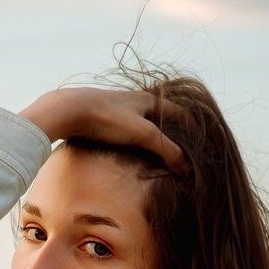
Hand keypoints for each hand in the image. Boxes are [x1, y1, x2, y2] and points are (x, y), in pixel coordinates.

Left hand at [19, 87, 187, 173]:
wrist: (67, 110)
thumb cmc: (107, 118)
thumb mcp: (143, 134)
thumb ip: (167, 149)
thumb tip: (187, 168)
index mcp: (148, 100)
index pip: (180, 113)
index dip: (193, 128)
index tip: (202, 144)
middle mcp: (135, 101)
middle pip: (162, 118)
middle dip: (174, 134)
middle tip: (183, 153)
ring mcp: (118, 109)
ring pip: (144, 123)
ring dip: (154, 137)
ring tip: (161, 156)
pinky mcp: (103, 118)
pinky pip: (127, 130)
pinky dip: (136, 140)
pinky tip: (131, 152)